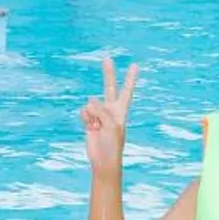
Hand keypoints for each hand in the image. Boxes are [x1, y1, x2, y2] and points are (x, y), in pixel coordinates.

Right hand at [81, 56, 137, 176]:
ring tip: (97, 127)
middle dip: (109, 74)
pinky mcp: (89, 121)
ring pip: (91, 104)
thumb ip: (101, 110)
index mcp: (121, 111)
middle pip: (109, 87)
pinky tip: (90, 127)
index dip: (130, 79)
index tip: (135, 65)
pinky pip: (84, 112)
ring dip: (92, 114)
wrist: (103, 161)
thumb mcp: (111, 126)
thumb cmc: (112, 145)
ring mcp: (99, 115)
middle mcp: (111, 110)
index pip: (127, 91)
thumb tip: (89, 101)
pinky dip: (85, 118)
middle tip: (107, 58)